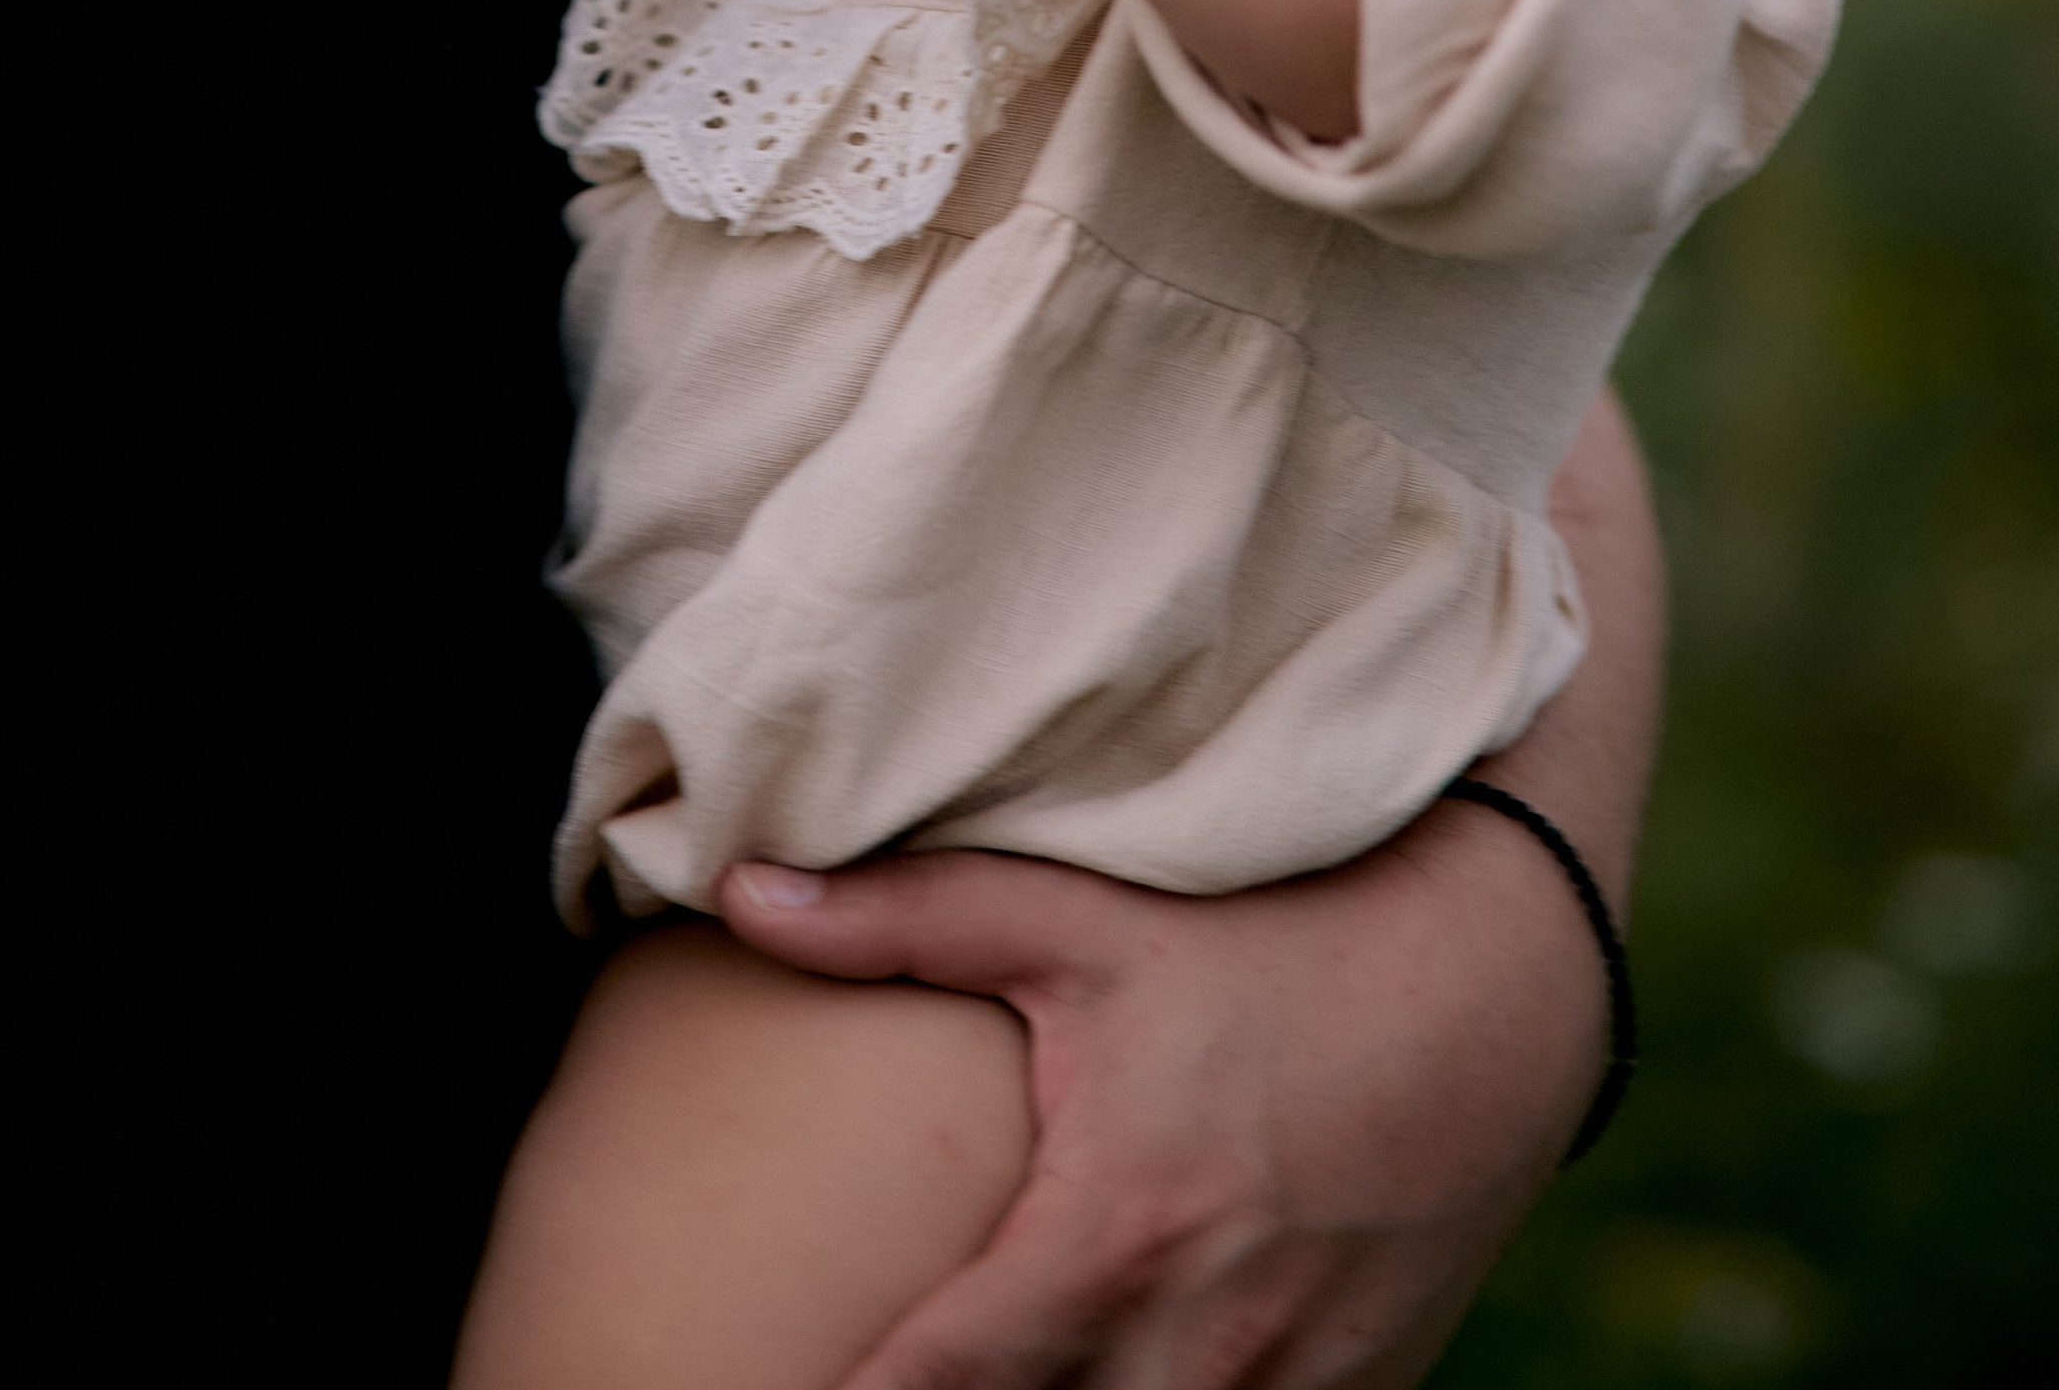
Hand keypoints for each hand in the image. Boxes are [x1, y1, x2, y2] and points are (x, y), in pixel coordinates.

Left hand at [715, 821, 1601, 1389]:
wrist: (1494, 979)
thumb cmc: (1270, 938)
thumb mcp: (1083, 919)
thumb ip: (907, 917)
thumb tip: (738, 891)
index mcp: (1112, 1234)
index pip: (938, 1384)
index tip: (773, 1386)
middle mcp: (1201, 1342)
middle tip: (890, 1376)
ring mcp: (1292, 1387)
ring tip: (1015, 1380)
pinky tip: (1130, 1372)